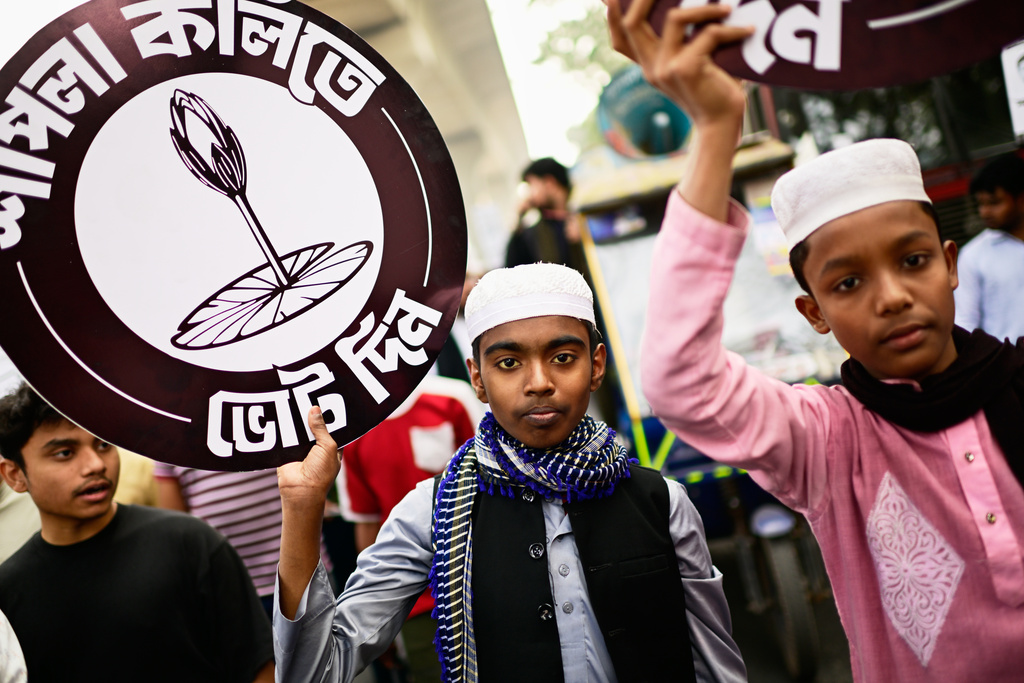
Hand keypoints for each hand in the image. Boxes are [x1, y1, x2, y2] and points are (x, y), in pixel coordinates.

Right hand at [277, 406, 340, 509]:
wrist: (300, 491)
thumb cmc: (320, 473)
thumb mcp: (327, 447)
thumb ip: (321, 428)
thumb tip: (315, 409)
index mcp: (332, 447)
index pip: (332, 426)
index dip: (329, 414)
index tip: (326, 396)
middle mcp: (317, 447)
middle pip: (313, 425)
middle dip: (311, 414)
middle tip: (308, 393)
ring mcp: (301, 449)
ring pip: (299, 429)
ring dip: (297, 419)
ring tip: (294, 397)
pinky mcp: (287, 451)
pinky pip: (285, 435)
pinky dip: (284, 427)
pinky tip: (282, 411)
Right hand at [606, 0, 751, 129]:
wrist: (720, 126)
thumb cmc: (713, 91)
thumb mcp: (692, 65)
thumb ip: (685, 42)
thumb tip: (694, 8)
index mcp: (649, 66)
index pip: (619, 39)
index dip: (612, 15)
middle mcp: (651, 67)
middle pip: (631, 22)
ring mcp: (665, 69)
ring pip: (674, 18)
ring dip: (704, 8)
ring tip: (727, 9)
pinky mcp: (686, 70)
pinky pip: (708, 34)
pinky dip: (731, 30)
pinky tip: (747, 31)